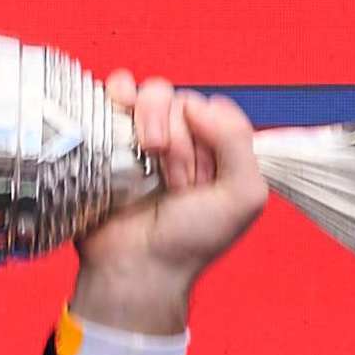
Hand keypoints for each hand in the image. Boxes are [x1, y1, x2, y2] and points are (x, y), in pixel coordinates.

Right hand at [67, 73, 266, 335]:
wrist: (134, 266)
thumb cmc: (190, 241)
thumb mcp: (242, 198)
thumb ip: (239, 143)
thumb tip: (198, 103)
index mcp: (218, 152)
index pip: (216, 110)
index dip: (209, 137)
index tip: (202, 179)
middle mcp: (185, 140)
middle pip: (183, 101)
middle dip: (181, 142)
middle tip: (175, 184)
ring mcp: (147, 135)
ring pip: (154, 93)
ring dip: (151, 123)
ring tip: (147, 160)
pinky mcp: (112, 132)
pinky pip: (119, 88)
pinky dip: (120, 93)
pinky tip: (121, 115)